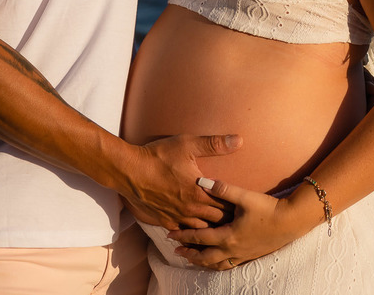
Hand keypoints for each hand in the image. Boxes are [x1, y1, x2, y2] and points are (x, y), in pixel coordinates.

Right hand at [122, 134, 241, 229]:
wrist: (128, 171)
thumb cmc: (158, 156)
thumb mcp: (188, 144)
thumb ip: (215, 144)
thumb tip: (239, 141)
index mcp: (199, 193)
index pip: (226, 206)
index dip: (236, 207)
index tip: (244, 207)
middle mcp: (189, 210)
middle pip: (216, 221)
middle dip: (226, 220)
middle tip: (236, 218)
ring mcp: (176, 217)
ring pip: (200, 231)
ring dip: (210, 228)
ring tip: (220, 227)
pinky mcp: (163, 221)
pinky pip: (181, 232)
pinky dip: (190, 233)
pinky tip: (194, 231)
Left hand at [167, 178, 303, 269]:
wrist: (291, 222)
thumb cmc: (268, 208)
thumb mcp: (245, 197)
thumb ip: (222, 189)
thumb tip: (201, 180)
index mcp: (228, 235)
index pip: (199, 238)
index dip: (183, 236)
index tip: (170, 235)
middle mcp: (232, 249)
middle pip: (204, 256)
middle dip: (189, 254)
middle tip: (176, 251)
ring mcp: (242, 255)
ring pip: (216, 264)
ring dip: (202, 262)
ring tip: (192, 259)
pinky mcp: (250, 256)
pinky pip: (229, 266)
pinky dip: (217, 265)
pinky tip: (216, 262)